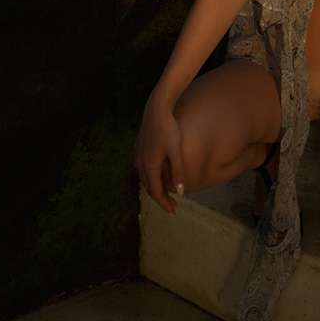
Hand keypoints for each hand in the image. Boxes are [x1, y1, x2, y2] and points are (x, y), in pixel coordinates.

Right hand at [134, 92, 186, 215]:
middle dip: (160, 198)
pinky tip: (156, 174)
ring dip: (154, 187)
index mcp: (150, 166)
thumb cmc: (169, 129)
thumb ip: (178, 172)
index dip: (164, 203)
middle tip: (171, 206)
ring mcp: (138, 154)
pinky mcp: (139, 147)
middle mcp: (141, 163)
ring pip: (144, 178)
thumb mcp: (176, 151)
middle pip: (149, 187)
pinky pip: (142, 167)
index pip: (156, 192)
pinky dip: (150, 176)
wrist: (157, 109)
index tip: (173, 211)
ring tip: (165, 192)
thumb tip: (181, 192)